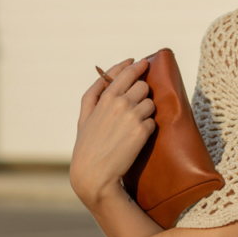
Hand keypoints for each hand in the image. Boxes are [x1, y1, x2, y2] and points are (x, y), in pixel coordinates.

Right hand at [70, 58, 155, 208]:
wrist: (94, 174)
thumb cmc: (87, 146)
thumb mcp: (84, 117)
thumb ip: (94, 95)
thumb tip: (104, 76)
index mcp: (105, 97)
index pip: (125, 72)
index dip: (134, 66)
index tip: (141, 62)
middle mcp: (120, 103)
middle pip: (143, 85)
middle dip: (141, 94)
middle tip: (134, 108)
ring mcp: (132, 116)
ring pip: (150, 103)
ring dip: (146, 112)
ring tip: (133, 126)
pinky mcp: (142, 131)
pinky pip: (153, 122)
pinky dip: (147, 128)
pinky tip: (136, 139)